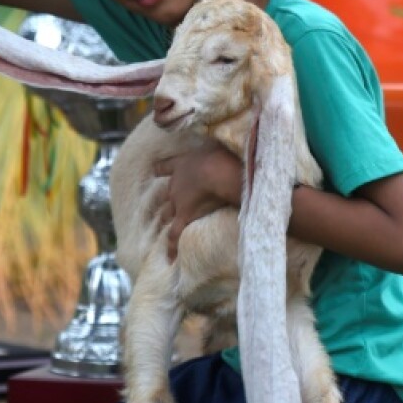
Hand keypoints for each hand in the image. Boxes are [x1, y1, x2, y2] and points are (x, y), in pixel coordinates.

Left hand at [154, 143, 242, 261]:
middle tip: (169, 204)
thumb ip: (227, 146)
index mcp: (183, 163)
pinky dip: (172, 247)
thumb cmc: (222, 153)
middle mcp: (176, 182)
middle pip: (169, 192)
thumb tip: (246, 142)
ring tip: (168, 229)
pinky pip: (174, 234)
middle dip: (169, 198)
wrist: (216, 169)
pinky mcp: (183, 215)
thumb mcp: (221, 144)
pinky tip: (171, 259)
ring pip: (169, 212)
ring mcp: (178, 199)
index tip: (156, 170)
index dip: (162, 169)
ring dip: (169, 219)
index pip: (167, 166)